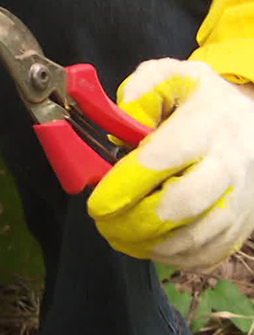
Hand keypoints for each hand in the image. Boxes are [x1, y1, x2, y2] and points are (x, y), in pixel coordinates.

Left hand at [87, 58, 253, 268]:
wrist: (249, 120)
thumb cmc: (197, 100)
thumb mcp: (168, 77)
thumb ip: (139, 93)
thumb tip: (122, 123)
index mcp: (206, 124)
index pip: (163, 159)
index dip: (125, 185)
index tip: (97, 201)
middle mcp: (228, 163)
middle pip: (182, 205)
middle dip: (133, 221)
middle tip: (103, 223)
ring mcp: (239, 196)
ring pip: (196, 236)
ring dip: (149, 244)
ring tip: (118, 237)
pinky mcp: (242, 222)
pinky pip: (209, 252)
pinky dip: (173, 257)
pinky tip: (147, 246)